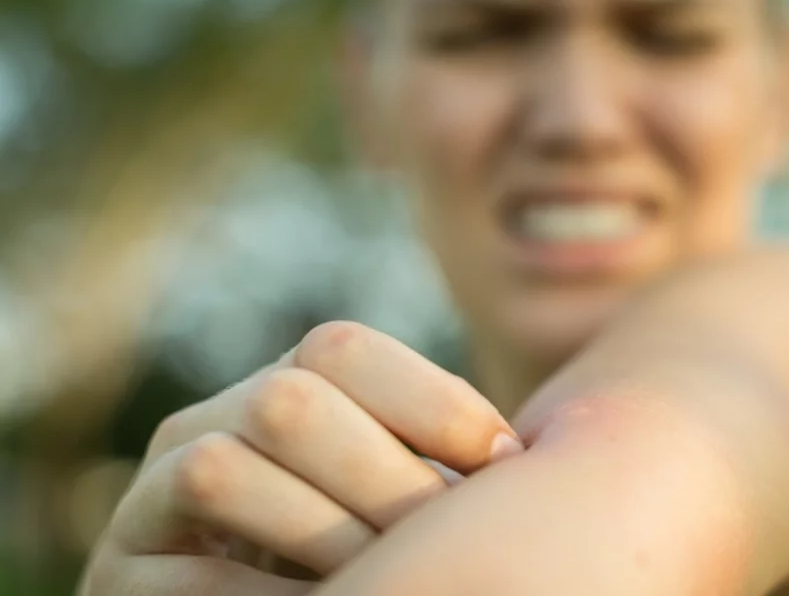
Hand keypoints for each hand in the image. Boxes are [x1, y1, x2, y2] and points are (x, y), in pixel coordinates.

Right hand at [80, 321, 521, 595]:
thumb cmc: (361, 544)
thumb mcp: (400, 491)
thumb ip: (445, 460)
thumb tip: (533, 459)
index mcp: (286, 386)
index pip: (340, 348)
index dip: (430, 400)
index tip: (505, 464)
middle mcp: (211, 419)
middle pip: (288, 401)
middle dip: (383, 474)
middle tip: (445, 535)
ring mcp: (154, 491)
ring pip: (224, 471)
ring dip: (324, 532)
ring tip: (388, 574)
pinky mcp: (123, 570)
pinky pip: (184, 578)